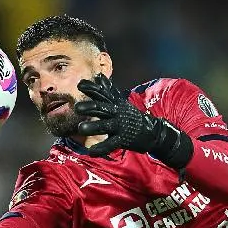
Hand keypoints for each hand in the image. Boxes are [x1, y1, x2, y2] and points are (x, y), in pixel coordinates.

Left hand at [74, 74, 192, 168]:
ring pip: (105, 126)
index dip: (92, 89)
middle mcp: (116, 113)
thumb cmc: (130, 116)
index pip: (102, 94)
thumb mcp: (120, 102)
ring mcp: (119, 126)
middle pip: (102, 108)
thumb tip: (98, 76)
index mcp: (115, 104)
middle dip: (90, 107)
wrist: (151, 131)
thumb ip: (108, 90)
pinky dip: (100, 148)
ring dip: (93, 127)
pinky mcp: (122, 140)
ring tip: (81, 128)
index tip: (80, 84)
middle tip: (77, 107)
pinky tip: (90, 152)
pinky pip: (110, 144)